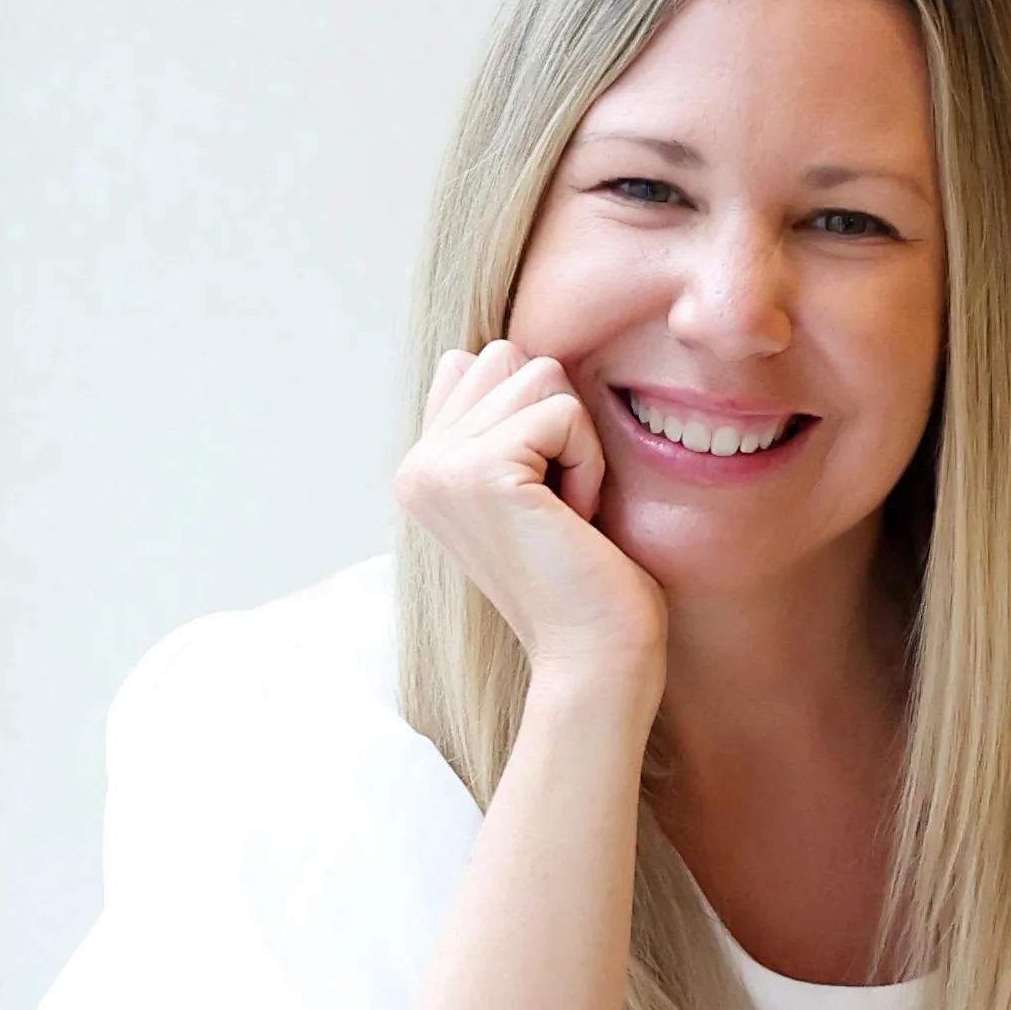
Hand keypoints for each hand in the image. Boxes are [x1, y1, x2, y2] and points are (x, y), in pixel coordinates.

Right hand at [396, 340, 665, 686]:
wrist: (593, 658)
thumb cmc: (583, 579)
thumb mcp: (530, 487)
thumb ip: (493, 422)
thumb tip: (478, 352)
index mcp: (421, 469)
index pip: (483, 364)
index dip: (538, 419)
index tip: (542, 499)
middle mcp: (416, 466)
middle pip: (513, 358)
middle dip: (559, 424)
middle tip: (557, 508)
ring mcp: (439, 468)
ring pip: (540, 374)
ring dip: (577, 444)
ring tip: (565, 514)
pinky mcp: (479, 470)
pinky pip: (563, 412)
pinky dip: (588, 463)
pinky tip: (574, 521)